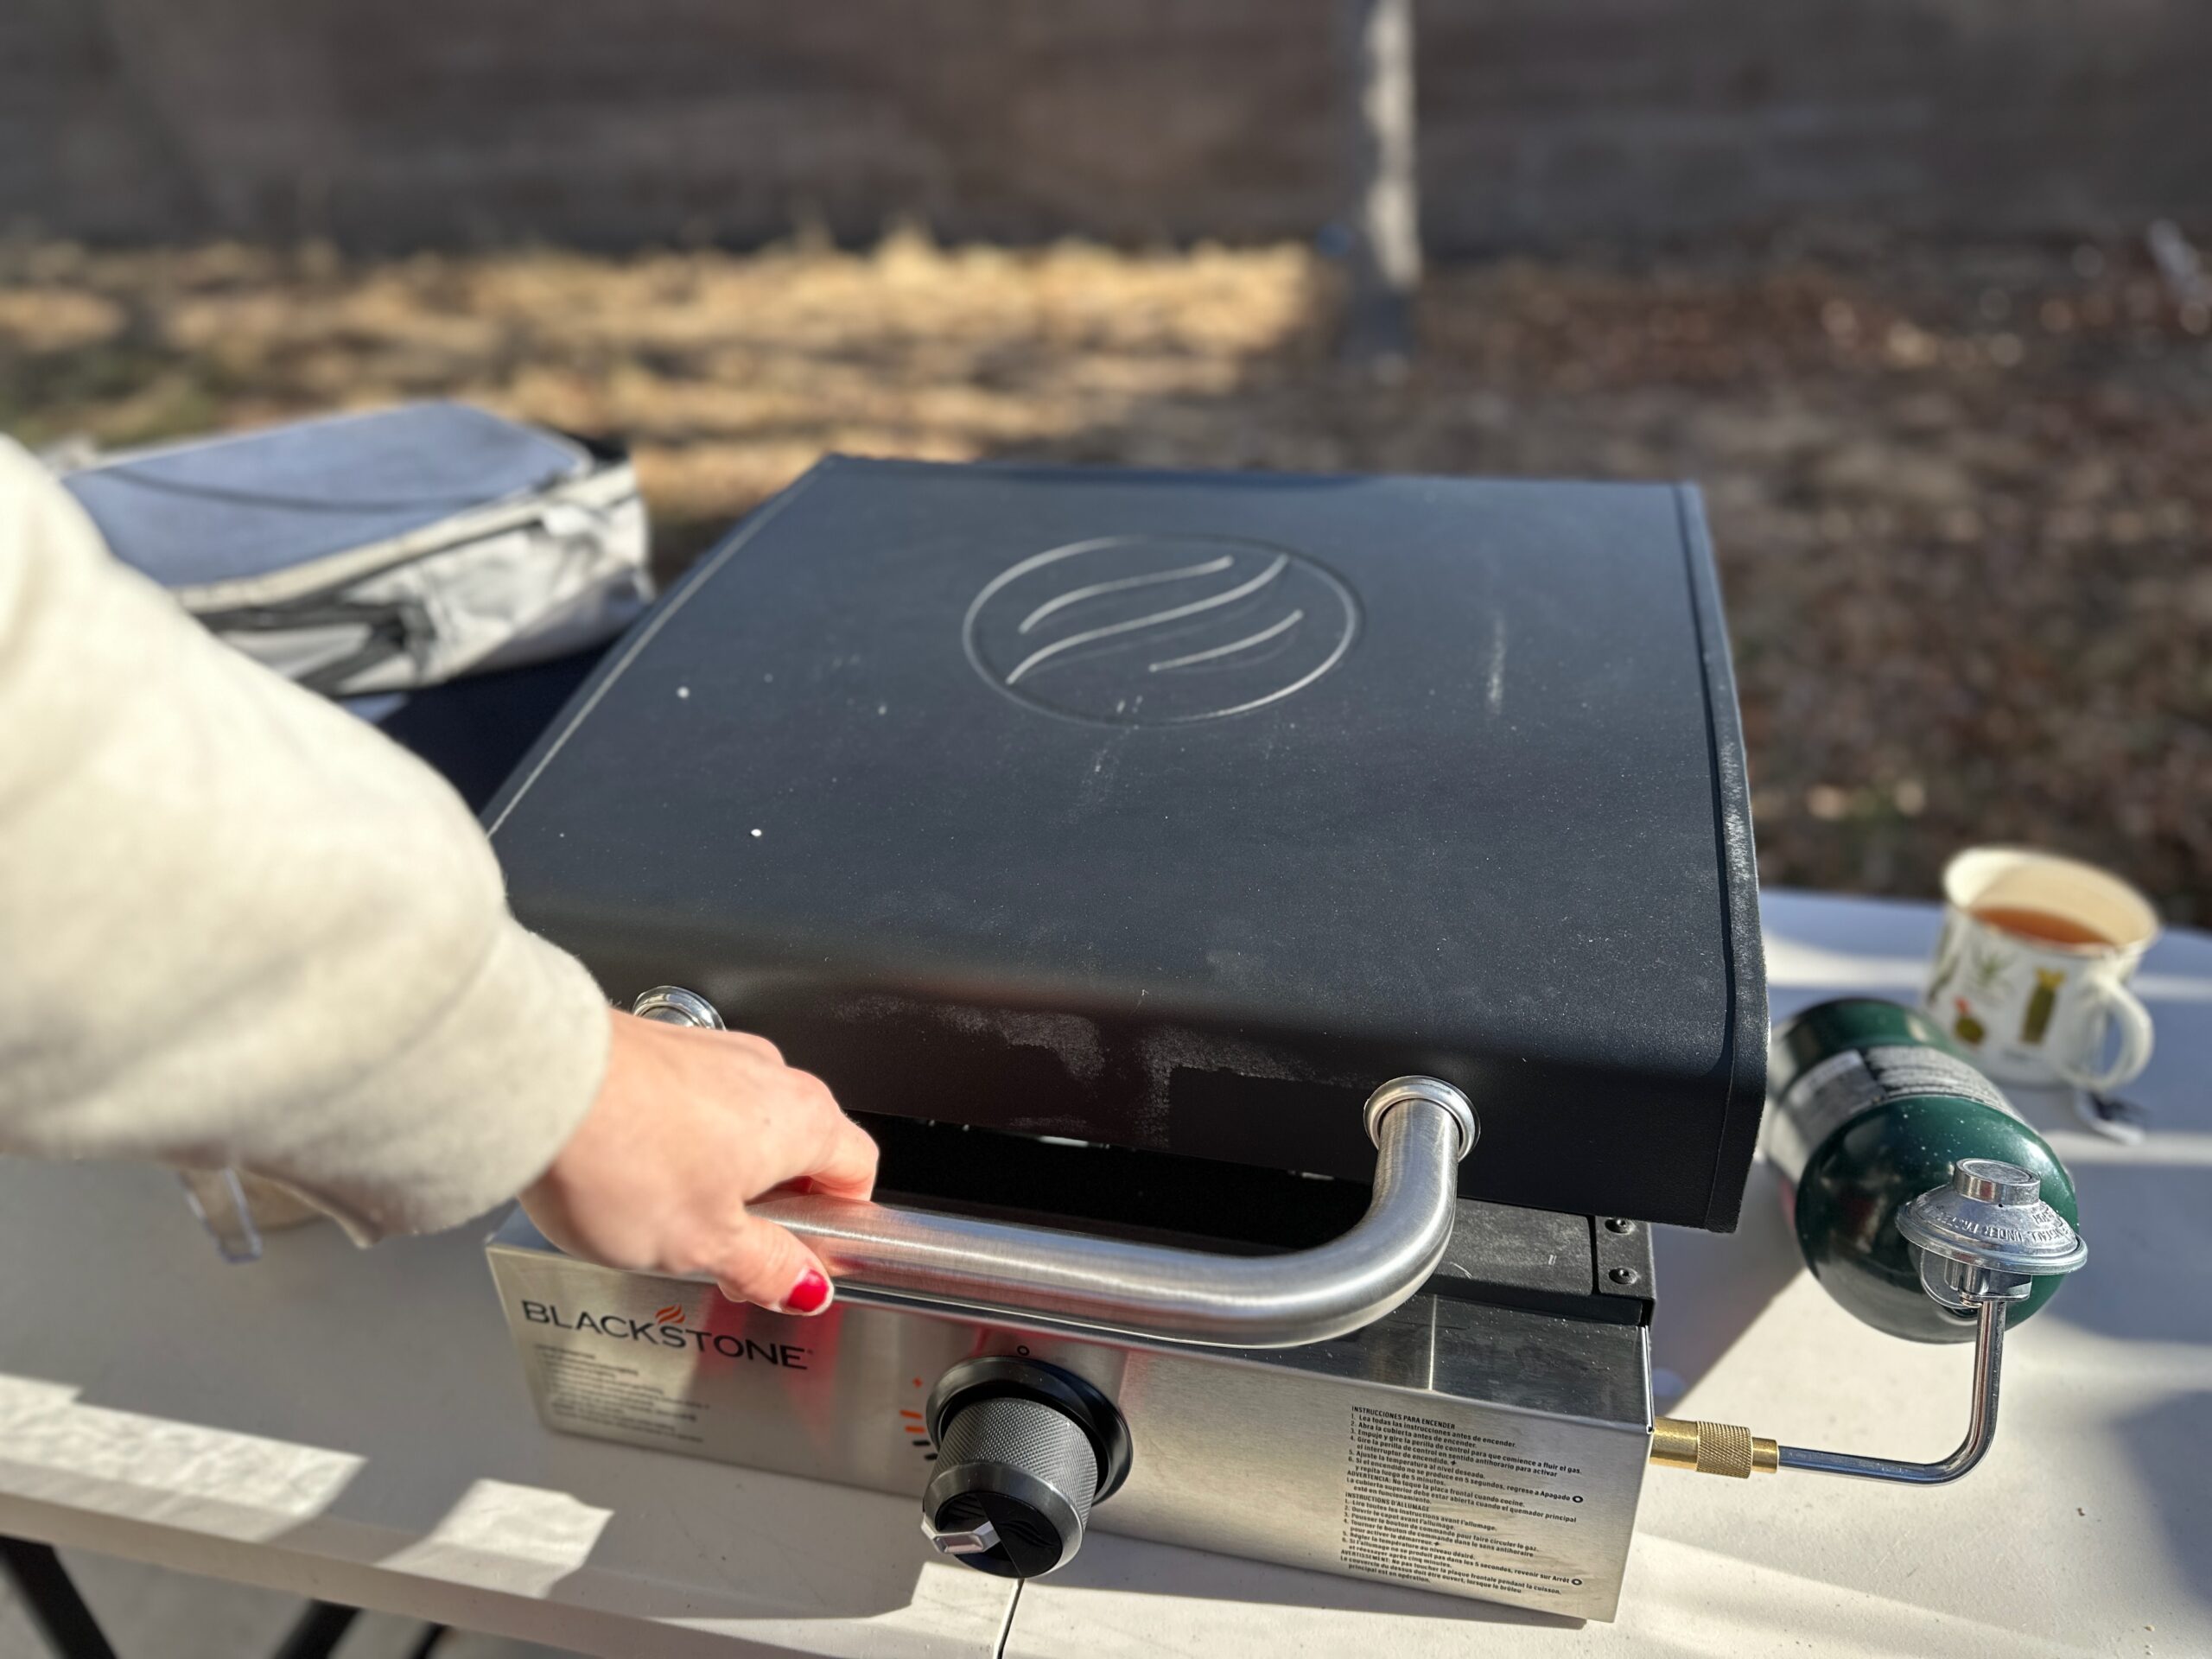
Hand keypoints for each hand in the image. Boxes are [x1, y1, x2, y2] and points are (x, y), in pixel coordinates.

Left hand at [522, 1009, 877, 1314]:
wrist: (533, 1080)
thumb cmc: (619, 1150)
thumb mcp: (703, 1243)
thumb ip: (764, 1266)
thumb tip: (802, 1282)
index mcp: (804, 1119)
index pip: (860, 1168)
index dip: (836, 1221)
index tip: (798, 1256)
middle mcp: (769, 1073)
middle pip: (799, 1147)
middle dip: (768, 1203)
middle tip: (720, 1250)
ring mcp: (713, 1052)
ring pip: (741, 1124)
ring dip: (717, 1171)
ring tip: (660, 1213)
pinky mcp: (662, 1047)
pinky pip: (691, 1102)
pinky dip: (675, 1139)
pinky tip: (629, 1171)